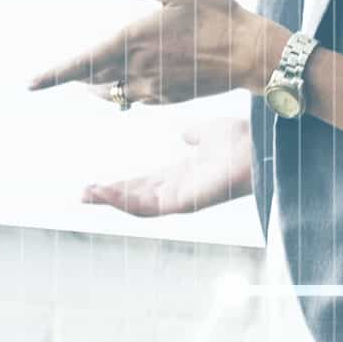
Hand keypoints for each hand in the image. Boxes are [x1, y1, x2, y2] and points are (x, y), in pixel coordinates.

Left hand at [31, 0, 286, 111]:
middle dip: (77, 79)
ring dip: (100, 87)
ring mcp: (153, 88)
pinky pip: (137, 98)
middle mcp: (137, 69)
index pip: (80, 64)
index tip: (29, 85)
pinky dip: (127, 90)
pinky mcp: (169, 98)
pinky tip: (135, 79)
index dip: (52, 76)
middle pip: (92, 82)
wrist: (251, 53)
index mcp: (131, 41)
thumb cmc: (215, 15)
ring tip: (95, 77)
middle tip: (66, 73)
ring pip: (113, 94)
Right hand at [83, 118, 257, 220]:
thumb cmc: (244, 141)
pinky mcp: (184, 203)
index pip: (146, 184)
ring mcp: (182, 199)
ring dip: (110, 202)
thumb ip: (196, 135)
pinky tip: (104, 192)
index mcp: (184, 176)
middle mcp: (181, 191)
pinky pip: (147, 207)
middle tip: (82, 195)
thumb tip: (182, 134)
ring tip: (85, 195)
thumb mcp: (210, 134)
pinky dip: (123, 202)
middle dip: (109, 197)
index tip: (97, 182)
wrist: (261, 145)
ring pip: (138, 206)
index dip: (121, 184)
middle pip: (137, 198)